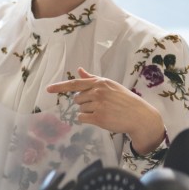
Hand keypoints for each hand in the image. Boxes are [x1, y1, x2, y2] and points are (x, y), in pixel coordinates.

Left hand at [47, 67, 163, 152]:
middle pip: (77, 99)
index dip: (60, 86)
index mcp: (100, 83)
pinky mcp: (99, 117)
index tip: (48, 89)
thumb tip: (79, 70)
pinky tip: (101, 118)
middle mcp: (98, 92)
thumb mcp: (110, 86)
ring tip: (104, 111)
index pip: (75, 83)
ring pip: (80, 109)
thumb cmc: (124, 100)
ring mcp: (98, 105)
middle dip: (85, 103)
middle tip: (101, 105)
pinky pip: (82, 118)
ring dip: (88, 112)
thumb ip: (93, 79)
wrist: (140, 116)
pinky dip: (88, 119)